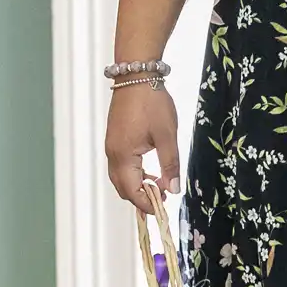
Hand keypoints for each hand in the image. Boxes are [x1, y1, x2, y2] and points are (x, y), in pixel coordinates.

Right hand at [105, 84, 180, 207]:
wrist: (136, 76)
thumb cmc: (152, 103)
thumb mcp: (167, 136)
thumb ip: (170, 164)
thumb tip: (174, 189)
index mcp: (123, 155)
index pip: (131, 190)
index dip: (146, 203)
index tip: (162, 209)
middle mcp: (113, 153)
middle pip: (122, 187)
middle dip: (141, 197)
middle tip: (163, 200)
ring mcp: (112, 146)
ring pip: (121, 177)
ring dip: (138, 185)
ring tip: (160, 186)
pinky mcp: (115, 139)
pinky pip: (121, 165)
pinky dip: (134, 174)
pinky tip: (150, 172)